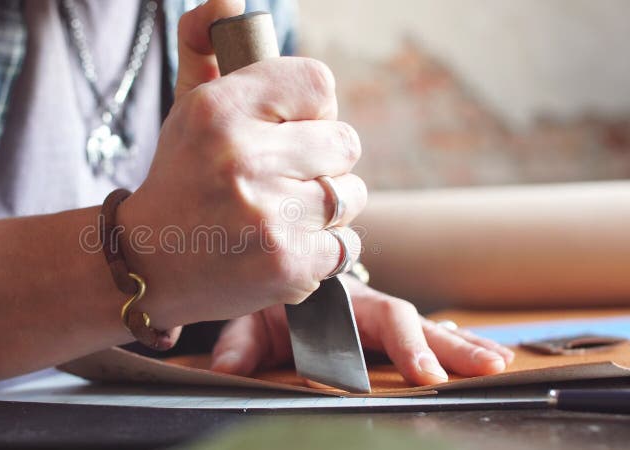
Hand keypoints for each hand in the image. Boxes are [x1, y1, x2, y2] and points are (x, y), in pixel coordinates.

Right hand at [117, 0, 366, 327]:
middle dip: (321, 162)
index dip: (314, 109)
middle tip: (282, 179)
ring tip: (281, 216)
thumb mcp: (186, 108)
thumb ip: (205, 47)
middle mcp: (242, 158)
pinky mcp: (287, 263)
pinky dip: (326, 249)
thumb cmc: (181, 179)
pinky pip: (347, 244)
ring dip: (326, 208)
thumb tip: (226, 0)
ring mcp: (267, 215)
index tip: (291, 129)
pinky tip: (286, 247)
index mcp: (218, 109)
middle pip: (344, 142)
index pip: (319, 82)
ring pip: (349, 195)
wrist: (149, 266)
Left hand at [210, 274, 514, 384]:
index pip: (386, 320)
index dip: (409, 346)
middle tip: (488, 368)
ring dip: (465, 343)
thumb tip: (227, 370)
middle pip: (418, 323)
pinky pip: (424, 332)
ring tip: (499, 362)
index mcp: (344, 301)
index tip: (427, 375)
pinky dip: (453, 340)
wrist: (272, 273)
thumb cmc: (268, 300)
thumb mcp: (250, 319)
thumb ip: (240, 344)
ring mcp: (380, 318)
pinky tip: (481, 350)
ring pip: (429, 327)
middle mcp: (369, 307)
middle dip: (453, 347)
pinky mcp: (384, 329)